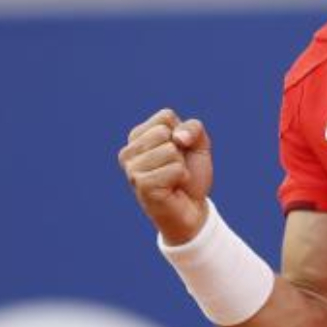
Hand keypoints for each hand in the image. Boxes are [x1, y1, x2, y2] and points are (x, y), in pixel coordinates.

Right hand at [118, 108, 213, 244]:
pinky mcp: (142, 185)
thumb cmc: (190, 175)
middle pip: (164, 132)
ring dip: (180, 166)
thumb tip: (177, 138)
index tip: (178, 152)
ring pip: (169, 150)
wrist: (192, 209)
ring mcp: (132, 169)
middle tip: (175, 168)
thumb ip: (193, 128)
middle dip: (180, 151)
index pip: (165, 116)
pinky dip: (181, 178)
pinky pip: (174, 169)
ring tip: (173, 180)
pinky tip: (173, 189)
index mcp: (138, 137)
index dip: (182, 134)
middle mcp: (128, 152)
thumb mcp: (198, 145)